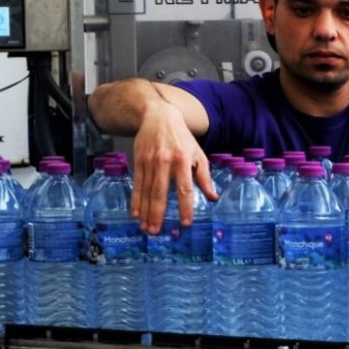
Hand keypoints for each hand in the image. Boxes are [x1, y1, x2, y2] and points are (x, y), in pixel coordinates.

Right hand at [131, 103, 217, 233]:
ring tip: (146, 227)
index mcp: (184, 161)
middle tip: (157, 231)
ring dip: (146, 211)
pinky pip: (137, 184)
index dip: (185, 207)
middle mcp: (166, 162)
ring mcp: (150, 162)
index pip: (185, 189)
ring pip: (147, 191)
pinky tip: (135, 212)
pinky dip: (136, 200)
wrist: (159, 117)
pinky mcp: (138, 161)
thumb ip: (204, 177)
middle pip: (161, 193)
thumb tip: (213, 197)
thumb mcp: (198, 154)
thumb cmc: (182, 138)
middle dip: (158, 214)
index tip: (185, 223)